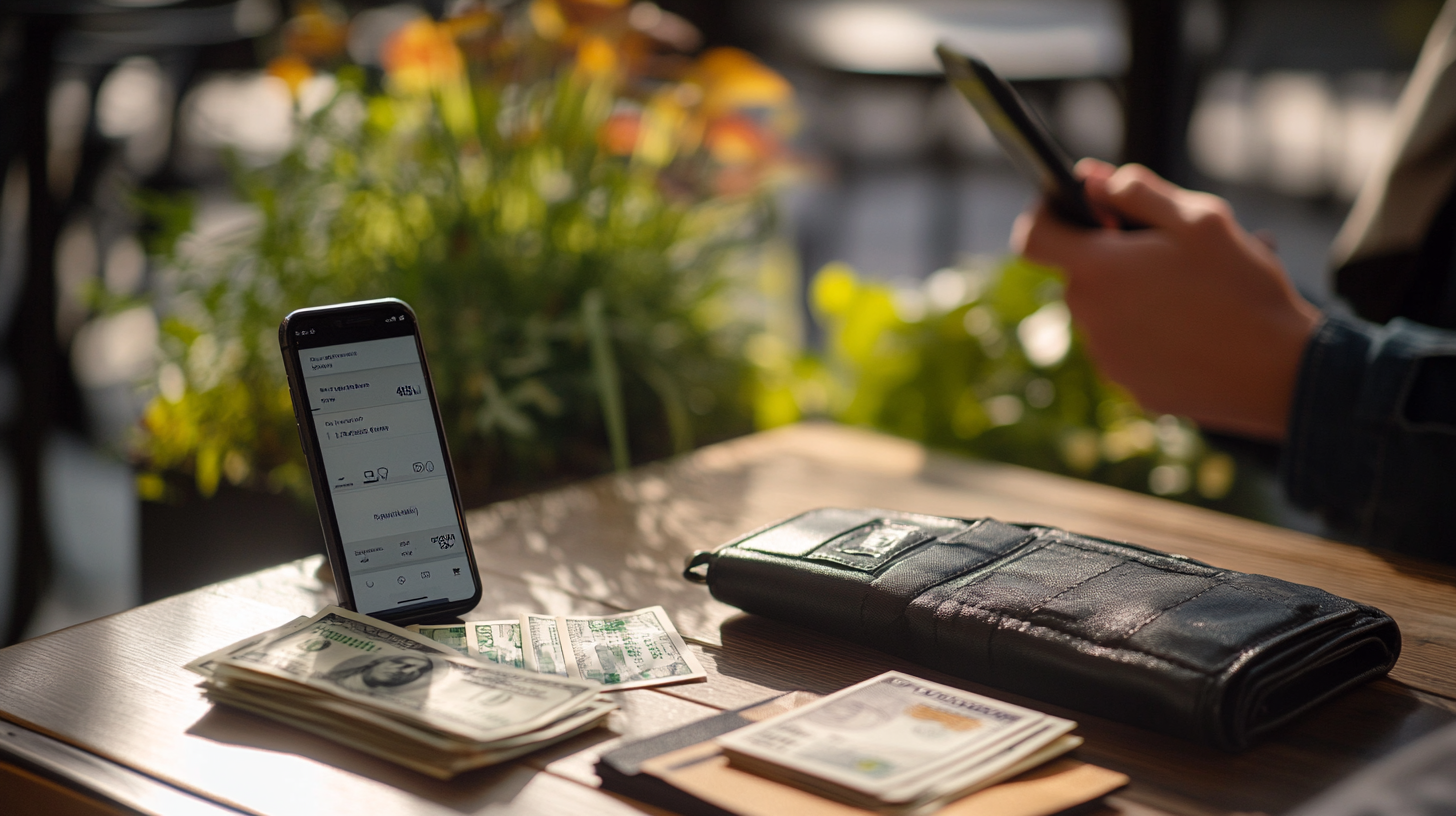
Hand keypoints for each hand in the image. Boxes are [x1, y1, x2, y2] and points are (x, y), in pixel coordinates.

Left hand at [1011, 160, 1321, 441]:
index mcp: (1097, 270)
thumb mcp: (1201, 220)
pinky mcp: (1130, 386)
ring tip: (1196, 294)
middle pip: (1081, 274)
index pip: (1032, 237)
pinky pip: (1130, 348)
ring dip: (1137, 297)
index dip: (1045, 215)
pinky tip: (1198, 331)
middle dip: (1114, 257)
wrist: (1280, 373)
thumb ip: (1137, 191)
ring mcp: (1106, 358)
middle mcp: (1089, 317)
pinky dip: (1152, 335)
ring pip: (1107, 311)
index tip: (1072, 207)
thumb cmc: (1243, 287)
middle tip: (1171, 254)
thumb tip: (1091, 178)